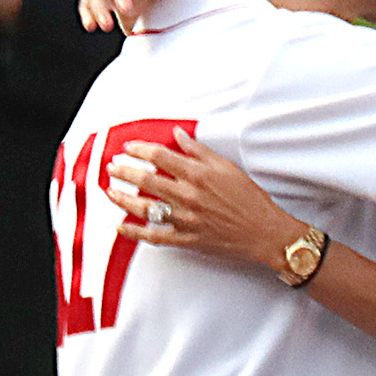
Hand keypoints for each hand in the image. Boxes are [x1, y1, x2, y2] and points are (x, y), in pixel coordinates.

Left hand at [107, 131, 301, 275]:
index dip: (139, 149)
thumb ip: (200, 151)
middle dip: (123, 172)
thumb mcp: (227, 168)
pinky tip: (122, 226)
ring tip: (110, 191)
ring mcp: (185, 219)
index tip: (129, 148)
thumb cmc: (251, 200)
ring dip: (122, 199)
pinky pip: (154, 236)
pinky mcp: (187, 239)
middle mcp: (188, 196)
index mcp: (197, 175)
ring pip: (144, 208)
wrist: (265, 233)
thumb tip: (179, 136)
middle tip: (112, 167)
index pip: (158, 156)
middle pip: (145, 180)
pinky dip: (135, 232)